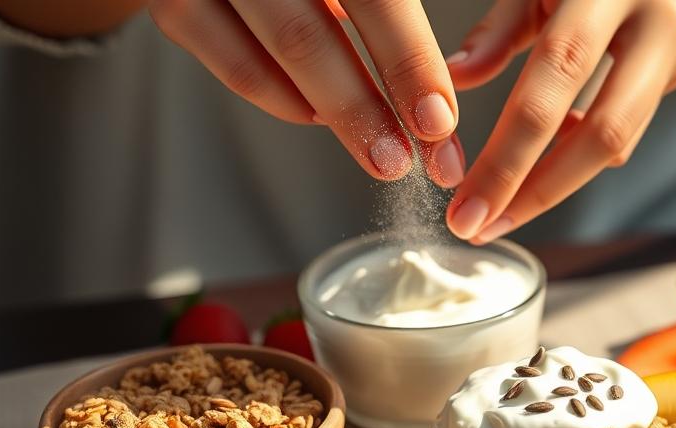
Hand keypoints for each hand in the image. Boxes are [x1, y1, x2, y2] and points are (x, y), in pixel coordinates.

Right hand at [148, 0, 465, 186]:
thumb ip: (389, 7)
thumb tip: (444, 87)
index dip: (410, 62)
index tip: (439, 123)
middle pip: (311, 37)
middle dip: (365, 110)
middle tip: (402, 163)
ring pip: (276, 51)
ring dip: (332, 113)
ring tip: (377, 152)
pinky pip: (232, 62)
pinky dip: (281, 98)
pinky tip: (318, 114)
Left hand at [443, 0, 675, 241]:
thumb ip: (498, 30)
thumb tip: (450, 83)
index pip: (555, 80)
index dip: (511, 153)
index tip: (469, 205)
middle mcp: (655, 20)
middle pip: (603, 132)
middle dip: (537, 192)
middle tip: (482, 228)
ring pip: (619, 142)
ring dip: (555, 186)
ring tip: (501, 211)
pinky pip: (627, 129)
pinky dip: (579, 155)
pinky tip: (542, 165)